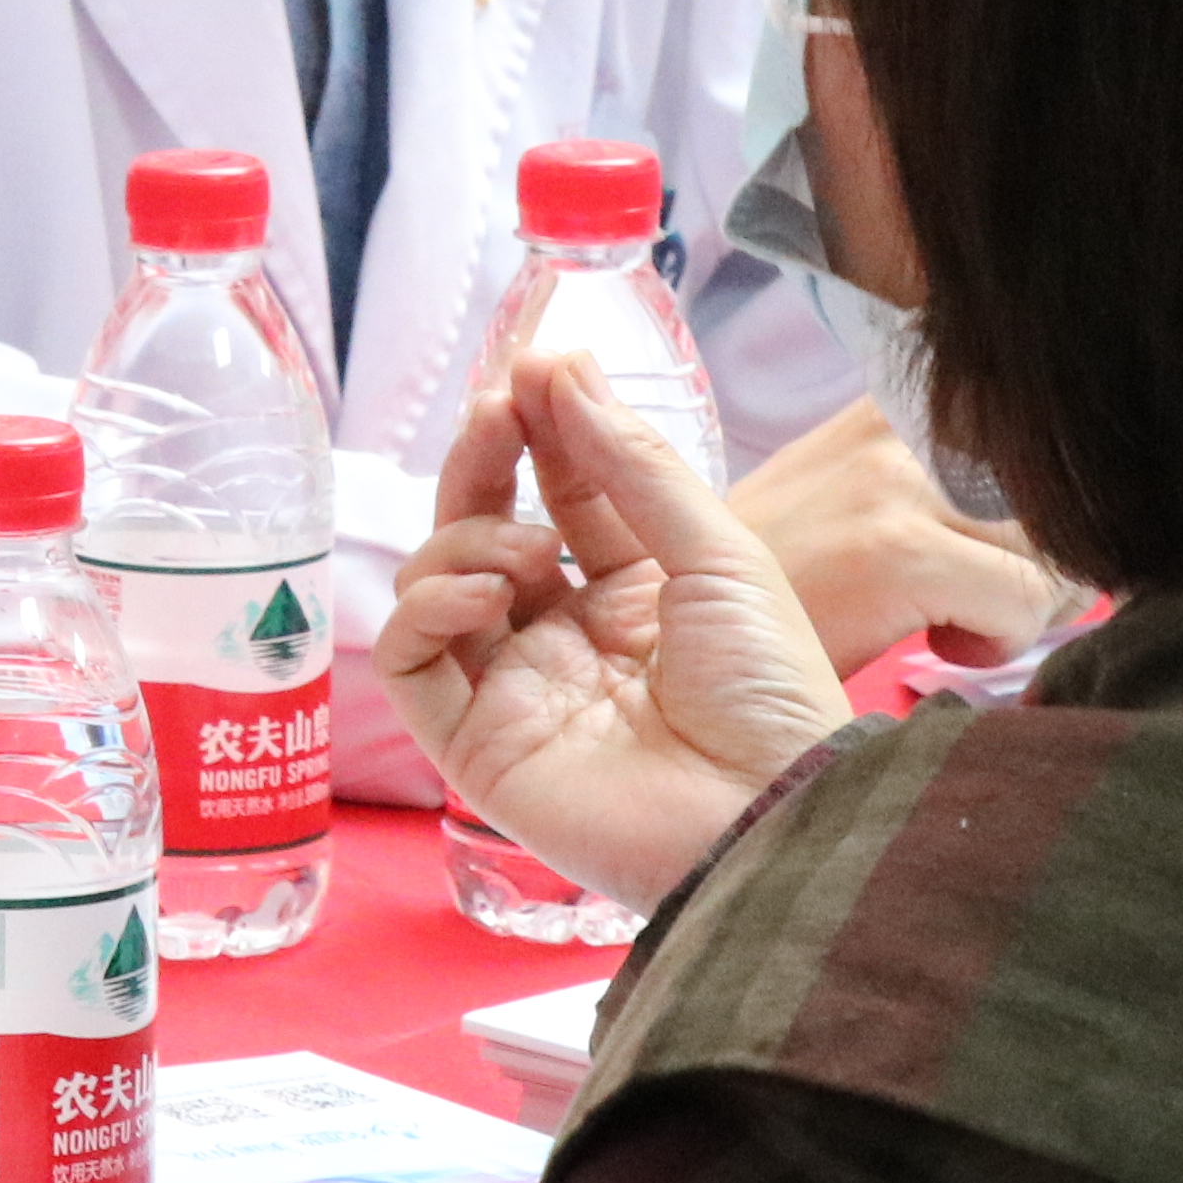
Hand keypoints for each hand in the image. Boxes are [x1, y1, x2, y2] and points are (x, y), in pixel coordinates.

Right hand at [369, 354, 854, 916]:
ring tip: (530, 557)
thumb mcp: (717, 553)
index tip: (535, 368)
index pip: (563, 494)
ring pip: (435, 585)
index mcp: (631, 594)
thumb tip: (562, 367)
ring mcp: (515, 689)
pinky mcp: (476, 744)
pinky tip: (483, 596)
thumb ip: (631, 466)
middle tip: (499, 410)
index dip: (544, 429)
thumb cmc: (768, 690)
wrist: (772, 815)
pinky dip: (425, 610)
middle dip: (486, 459)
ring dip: (466, 539)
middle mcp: (564, 637)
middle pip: (485, 526)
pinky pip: (411, 661)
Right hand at [726, 400, 1065, 671]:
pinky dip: (1002, 640)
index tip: (1037, 538)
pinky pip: (1020, 598)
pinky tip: (943, 646)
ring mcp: (897, 481)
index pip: (1035, 414)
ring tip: (973, 620)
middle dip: (1060, 552)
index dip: (1059, 488)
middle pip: (1060, 481)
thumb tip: (1053, 488)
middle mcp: (902, 422)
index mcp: (897, 398)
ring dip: (1036, 597)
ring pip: (1054, 542)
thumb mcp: (848, 482)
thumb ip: (931, 465)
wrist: (690, 627)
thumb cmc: (788, 571)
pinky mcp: (897, 549)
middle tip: (1008, 598)